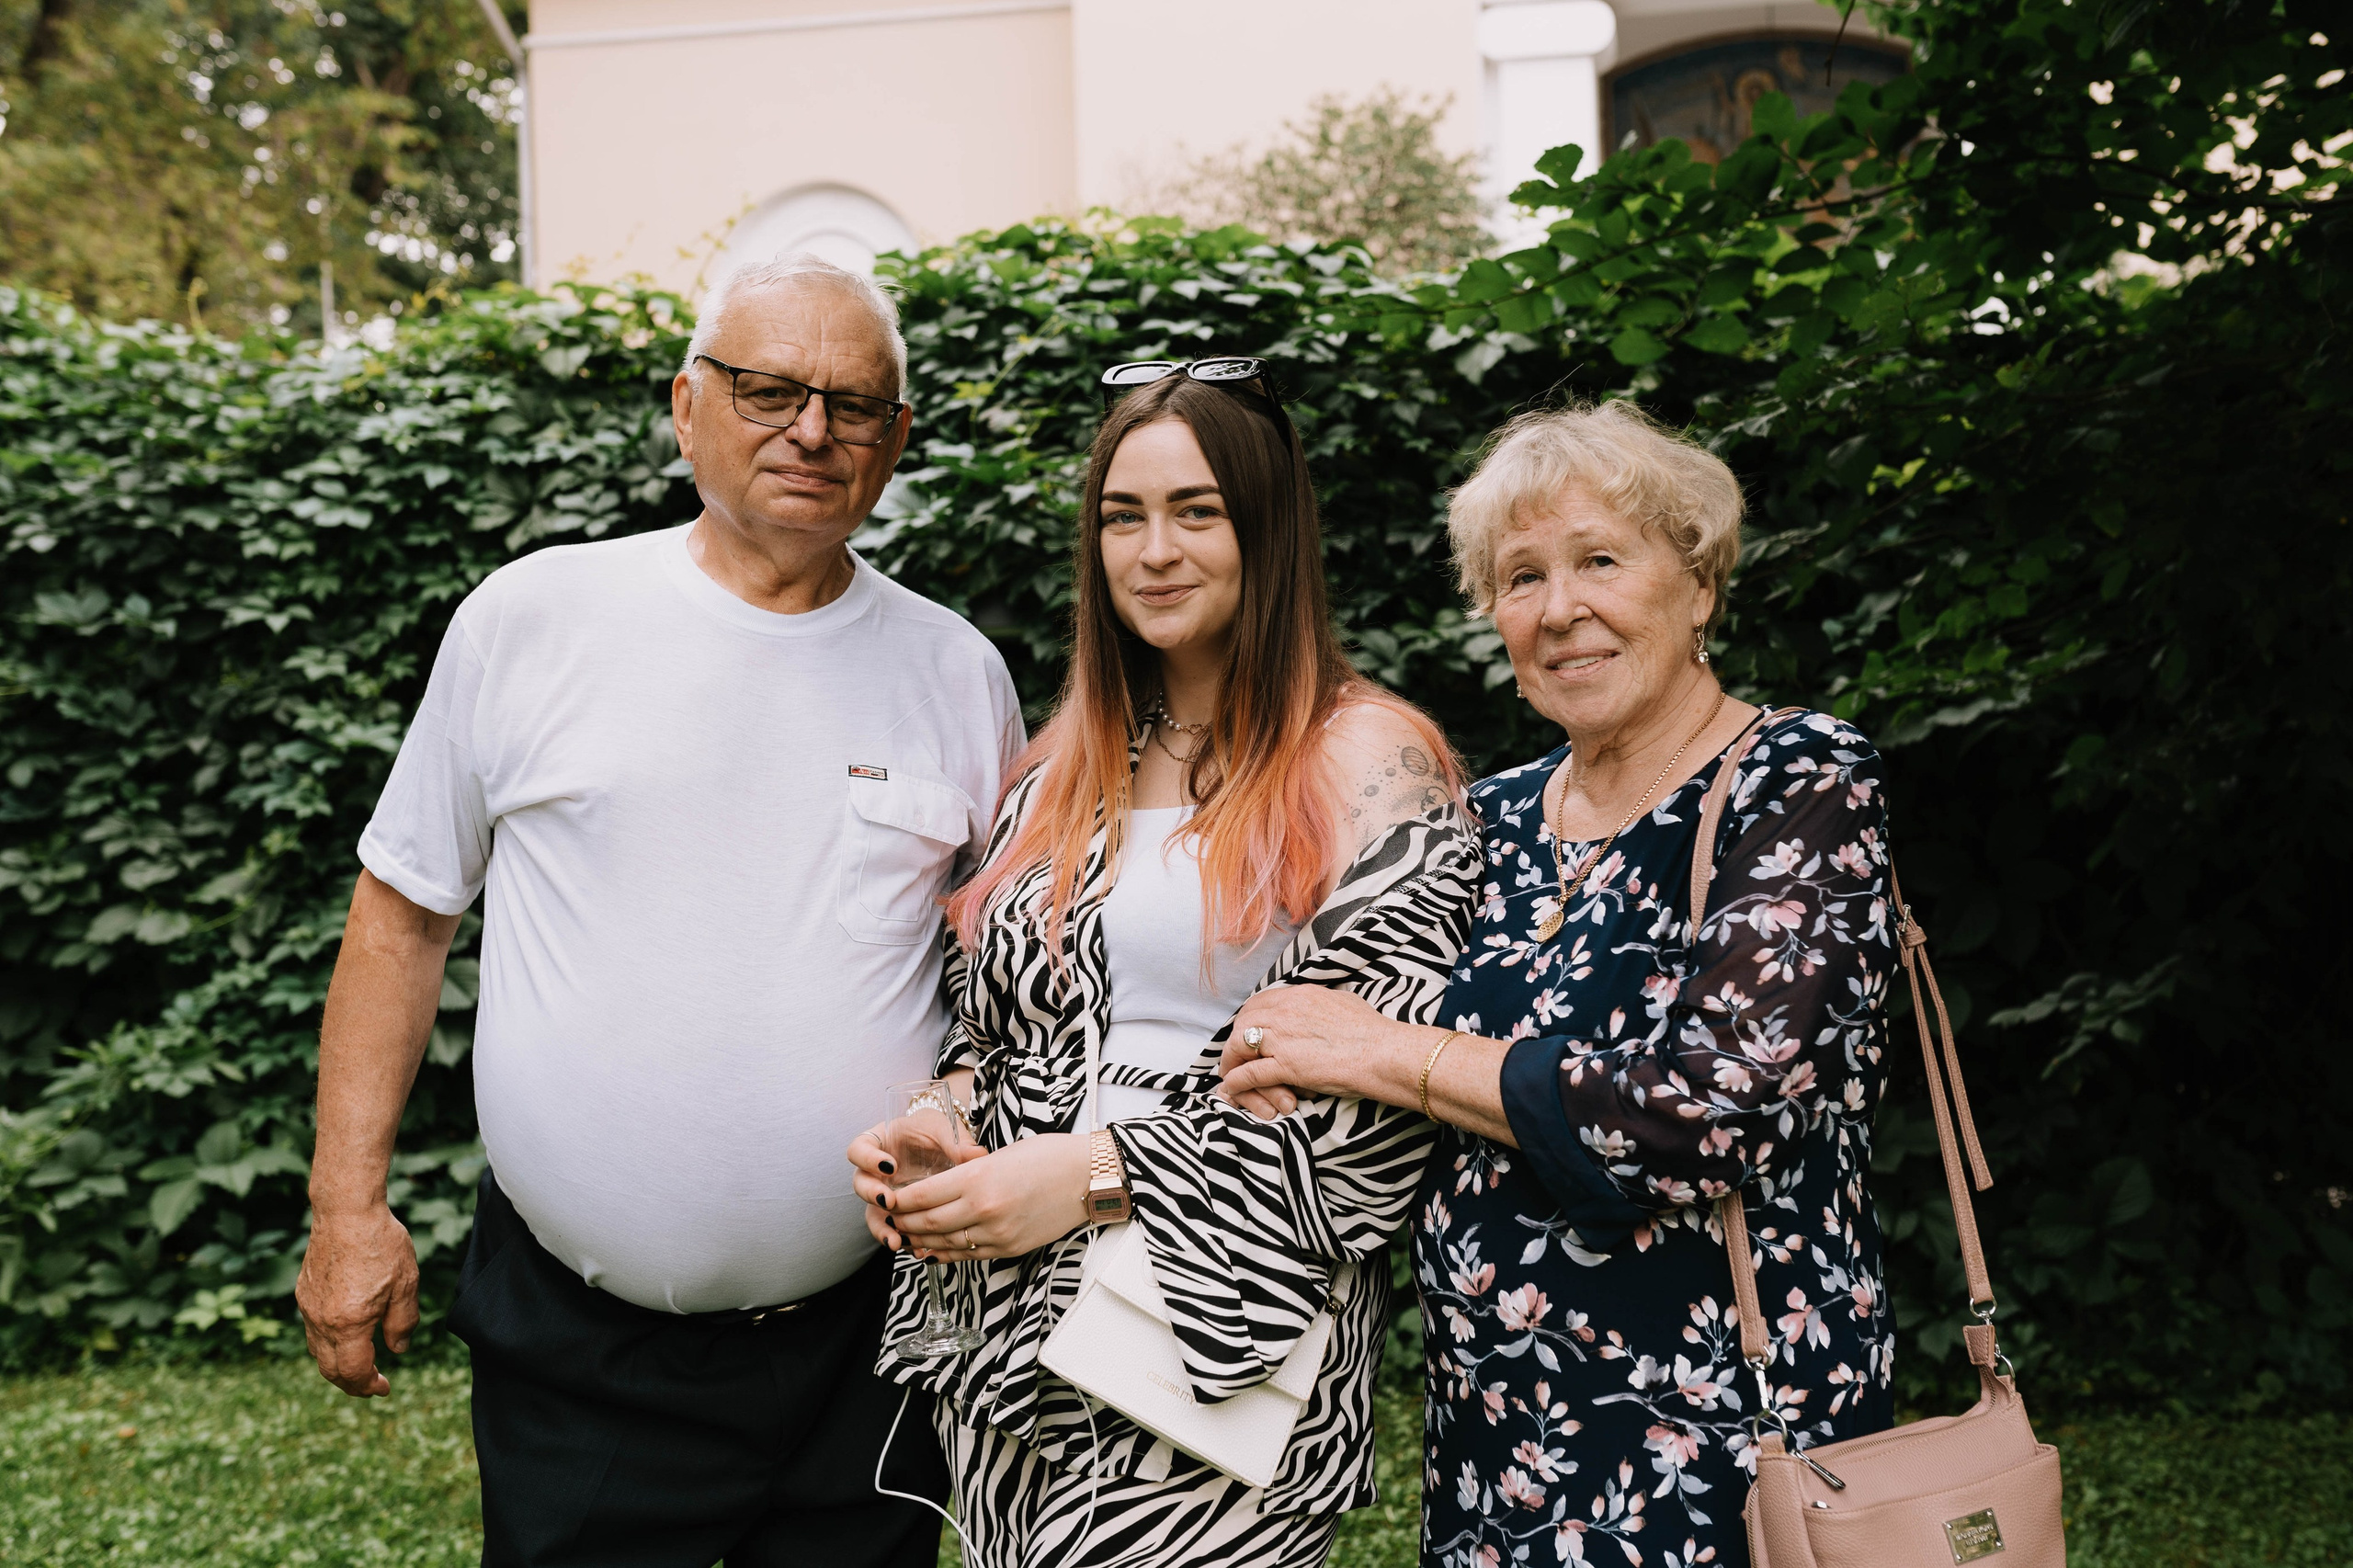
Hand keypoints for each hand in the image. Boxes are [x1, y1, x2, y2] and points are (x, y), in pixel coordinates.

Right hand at [295, 1203, 420, 1396]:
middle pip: (330, 1369)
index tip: (384, 1389)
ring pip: (318, 1351)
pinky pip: (313, 1330)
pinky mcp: (304, 1293)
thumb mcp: (406, 1285)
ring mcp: (309, 1307)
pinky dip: (329, 1343)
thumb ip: (402, 1323)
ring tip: (361, 1363)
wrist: (346, 1211)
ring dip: (338, 1365)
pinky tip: (347, 1334)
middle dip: (351, 1384)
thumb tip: (397, 1350)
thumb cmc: (381, 1244)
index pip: (354, 1372)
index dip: (369, 1386)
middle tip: (372, 1385)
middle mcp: (322, 1320)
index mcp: (348, 1323)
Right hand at [847, 1120, 987, 1253]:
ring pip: (874, 1214)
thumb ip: (956, 1141)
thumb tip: (975, 1155)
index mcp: (880, 1143)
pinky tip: (919, 1251)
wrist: (947, 1149)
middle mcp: (876, 1172)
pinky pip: (895, 1230)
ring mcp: (886, 1193)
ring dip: (882, 1229)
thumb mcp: (946, 1128)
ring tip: (896, 1241)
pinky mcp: (899, 1213)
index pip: (859, 1149)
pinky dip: (905, 1241)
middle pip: (861, 1184)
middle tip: (889, 1203)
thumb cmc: (939, 1131)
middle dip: (872, 1195)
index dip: (868, 1159)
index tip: (890, 1166)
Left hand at [883, 1133, 1091, 1260]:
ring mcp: (997, 1233)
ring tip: (904, 1235)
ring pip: (944, 1244)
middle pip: (927, 1223)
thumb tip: (941, 1187)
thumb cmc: (1048, 1157)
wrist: (1088, 1178)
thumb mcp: (1001, 1155)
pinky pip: (967, 1255)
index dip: (898, 1201)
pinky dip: (945, 1253)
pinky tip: (932, 1250)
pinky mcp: (1010, 1248)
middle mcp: (984, 1210)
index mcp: (978, 1179)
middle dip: (903, 1222)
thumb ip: (969, 1173)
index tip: (886, 1199)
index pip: (922, 1196)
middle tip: (888, 1219)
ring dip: (920, 1241)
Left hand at [1219, 985, 1417, 1119]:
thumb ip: (1325, 1001)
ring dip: (1231, 1060)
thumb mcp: (1344, 1002)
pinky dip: (1237, 1081)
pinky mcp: (1285, 1065)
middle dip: (1235, 1039)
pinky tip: (1233, 1087)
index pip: (1259, 1002)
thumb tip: (1323, 1003)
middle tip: (1235, 1054)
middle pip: (1243, 1021)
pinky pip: (1249, 1073)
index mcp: (1300, 995)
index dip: (1248, 1018)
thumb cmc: (1372, 1031)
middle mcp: (1286, 1012)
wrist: (1383, 1052)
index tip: (1247, 1031)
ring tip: (1230, 1072)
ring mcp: (1283, 1039)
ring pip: (1239, 1044)